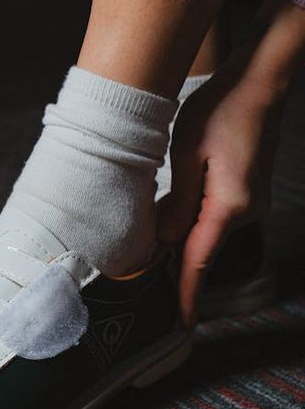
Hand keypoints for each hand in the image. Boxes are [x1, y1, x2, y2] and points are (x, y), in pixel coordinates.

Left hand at [158, 0, 304, 325]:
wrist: (259, 82)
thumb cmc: (221, 110)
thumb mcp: (187, 153)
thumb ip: (178, 202)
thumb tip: (168, 241)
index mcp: (229, 205)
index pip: (200, 260)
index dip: (187, 295)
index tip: (178, 326)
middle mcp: (246, 210)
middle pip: (202, 250)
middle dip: (176, 272)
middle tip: (149, 294)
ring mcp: (250, 202)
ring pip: (206, 233)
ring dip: (181, 245)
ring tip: (152, 261)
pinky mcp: (246, 192)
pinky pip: (214, 219)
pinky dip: (192, 226)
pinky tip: (171, 226)